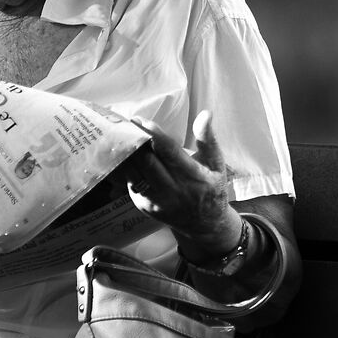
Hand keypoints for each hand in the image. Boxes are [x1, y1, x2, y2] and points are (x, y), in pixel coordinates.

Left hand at [123, 111, 240, 262]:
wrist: (205, 224)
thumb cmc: (211, 187)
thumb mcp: (217, 164)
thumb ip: (207, 139)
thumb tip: (205, 113)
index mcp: (193, 177)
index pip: (169, 152)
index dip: (154, 135)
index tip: (141, 120)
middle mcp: (173, 191)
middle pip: (146, 162)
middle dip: (135, 141)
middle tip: (126, 124)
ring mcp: (157, 200)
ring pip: (134, 173)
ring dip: (126, 154)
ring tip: (120, 136)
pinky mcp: (144, 206)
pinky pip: (130, 183)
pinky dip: (125, 168)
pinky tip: (123, 155)